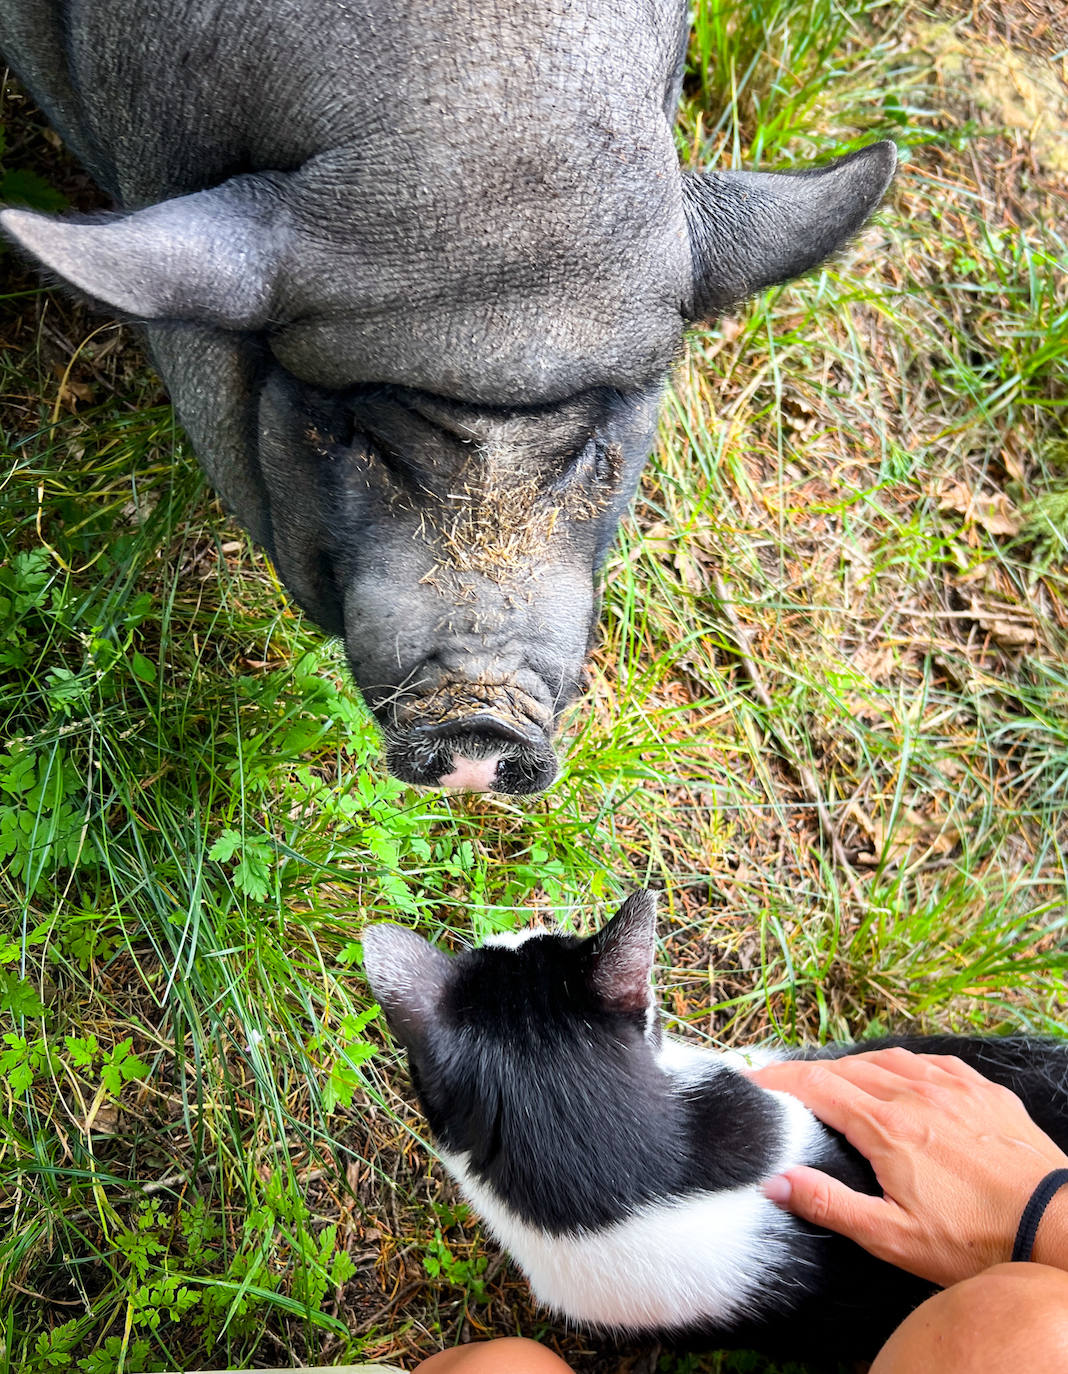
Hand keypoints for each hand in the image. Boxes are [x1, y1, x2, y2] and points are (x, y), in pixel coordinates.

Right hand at [751, 1048, 1067, 1286]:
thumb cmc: (977, 1241)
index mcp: (887, 1127)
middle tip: (785, 1081)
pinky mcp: (986, 1092)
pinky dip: (904, 1063)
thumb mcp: (893, 1237)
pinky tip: (902, 1074)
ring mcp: (955, 1088)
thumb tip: (774, 1180)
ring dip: (855, 1064)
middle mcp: (916, 1094)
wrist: (1058, 1228)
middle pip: (848, 1067)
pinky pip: (934, 1062)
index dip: (779, 1079)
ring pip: (890, 1058)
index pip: (818, 1087)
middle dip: (810, 1071)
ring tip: (837, 1077)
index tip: (750, 1079)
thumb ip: (830, 1204)